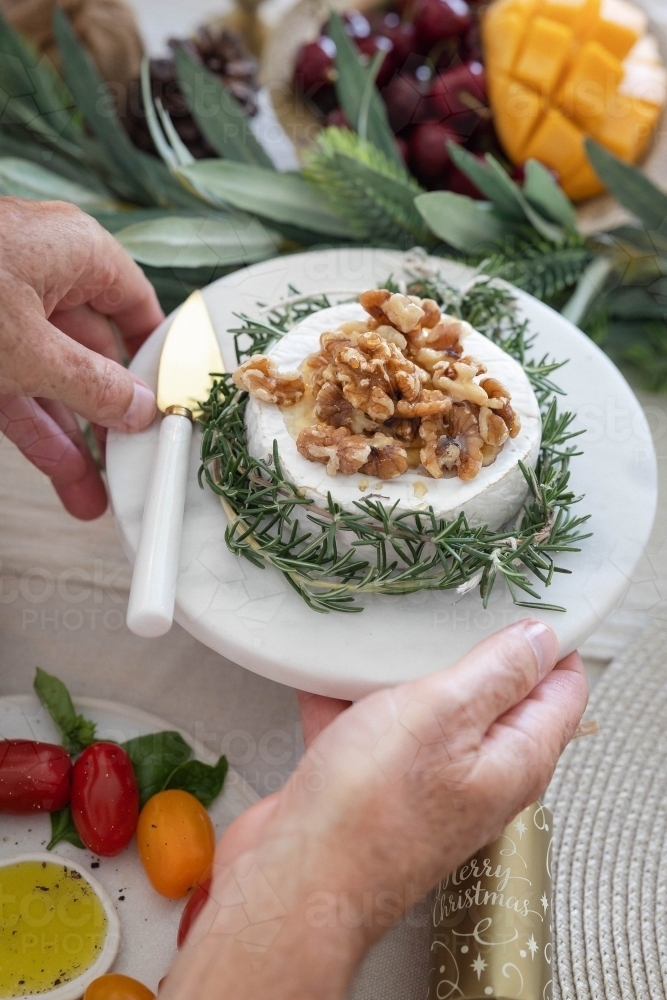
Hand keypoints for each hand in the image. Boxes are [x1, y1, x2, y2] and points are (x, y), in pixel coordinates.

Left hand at [0, 198, 163, 518]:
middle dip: (111, 416)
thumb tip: (140, 409)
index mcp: (74, 253)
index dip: (157, 357)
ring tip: (95, 494)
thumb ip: (94, 386)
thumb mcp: (32, 350)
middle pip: (95, 352)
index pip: (136, 304)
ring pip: (53, 380)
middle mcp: (41, 277)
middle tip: (134, 464)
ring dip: (73, 439)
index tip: (171, 404)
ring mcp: (1, 312)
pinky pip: (15, 391)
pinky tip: (59, 473)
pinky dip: (34, 431)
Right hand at [161, 620, 587, 999]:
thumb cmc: (369, 805)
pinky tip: (325, 670)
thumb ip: (499, 672)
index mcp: (515, 758)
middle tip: (449, 601)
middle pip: (493, 695)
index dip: (549, 640)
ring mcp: (424, 782)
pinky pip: (370, 727)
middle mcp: (478, 774)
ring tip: (383, 626)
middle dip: (471, 647)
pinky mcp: (373, 786)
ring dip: (403, 672)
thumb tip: (542, 639)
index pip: (562, 689)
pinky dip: (350, 700)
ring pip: (426, 707)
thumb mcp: (445, 713)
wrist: (293, 877)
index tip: (519, 598)